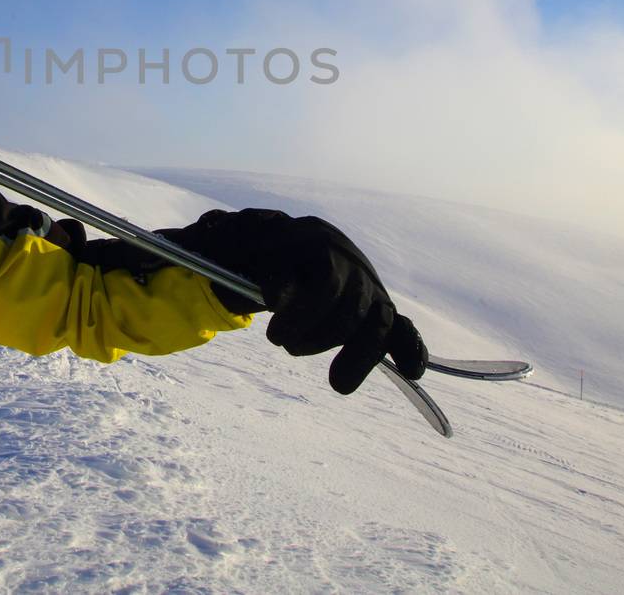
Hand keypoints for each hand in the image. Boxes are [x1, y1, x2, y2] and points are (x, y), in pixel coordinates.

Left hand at [158, 208, 426, 392]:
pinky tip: (411, 372)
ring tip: (337, 386)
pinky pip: (402, 329)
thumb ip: (216, 242)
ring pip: (375, 319)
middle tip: (280, 345)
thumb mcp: (226, 240)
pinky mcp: (376, 311)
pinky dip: (410, 348)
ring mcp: (363, 285)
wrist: (282, 246)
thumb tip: (212, 245)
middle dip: (316, 327)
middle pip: (345, 297)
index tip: (271, 319)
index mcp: (307, 236)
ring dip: (359, 354)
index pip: (315, 270)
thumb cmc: (247, 247)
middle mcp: (342, 258)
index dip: (298, 301)